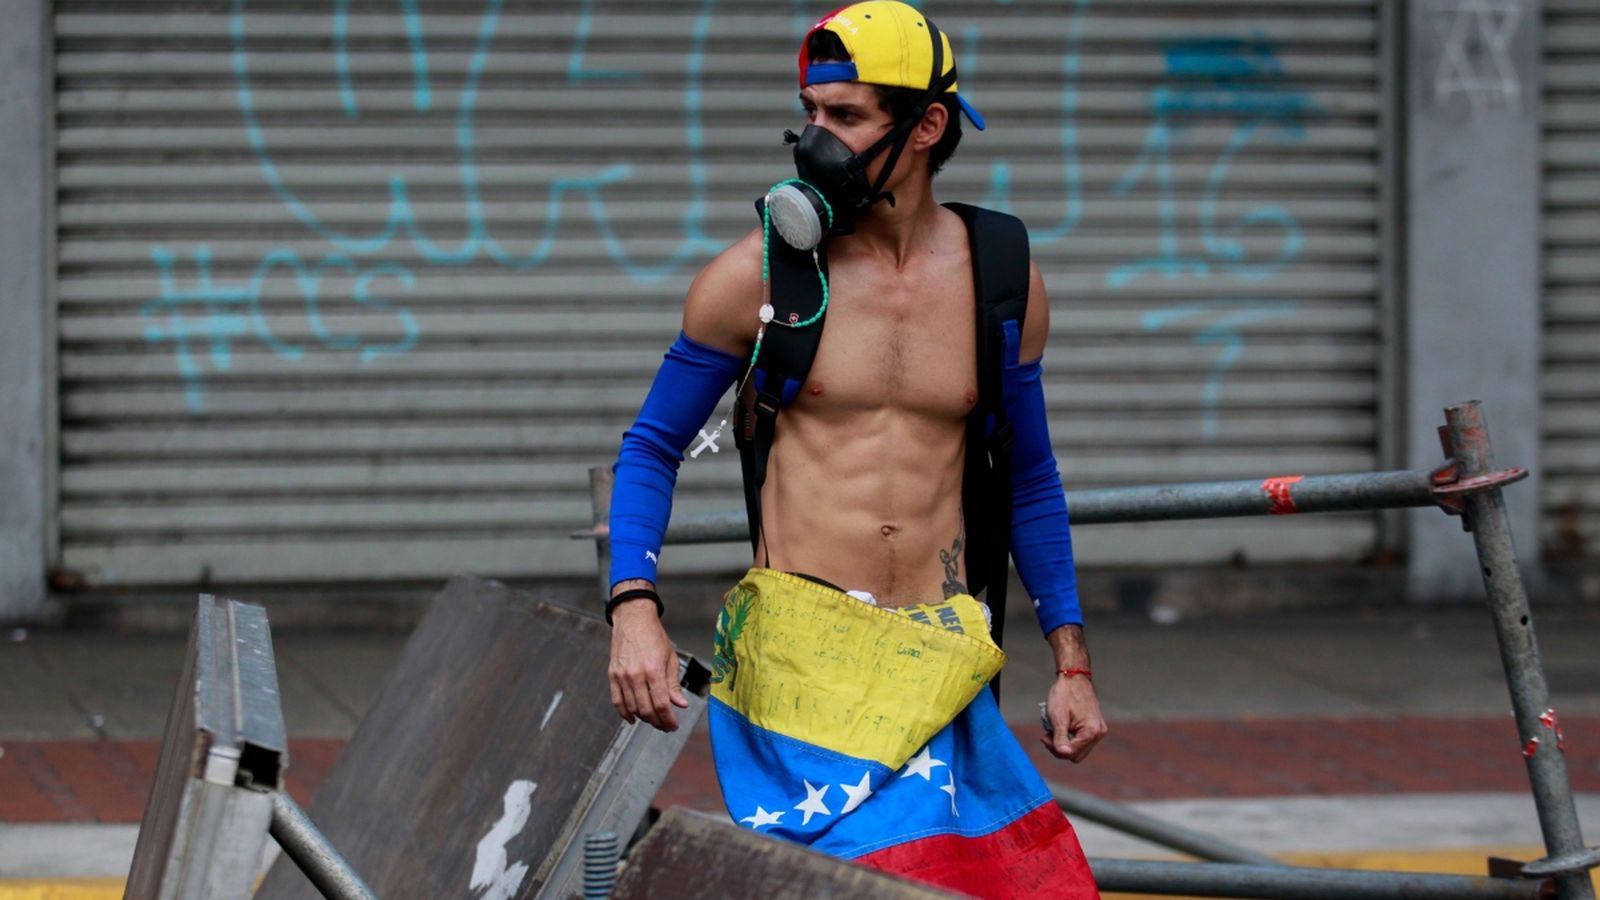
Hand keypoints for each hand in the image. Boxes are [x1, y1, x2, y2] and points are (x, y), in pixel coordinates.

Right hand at [608, 596, 688, 731]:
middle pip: (646, 709)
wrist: (633, 619)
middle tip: (665, 726)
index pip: (662, 704)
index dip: (669, 719)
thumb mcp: (670, 658)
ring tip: (653, 720)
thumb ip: (673, 684)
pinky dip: (624, 713)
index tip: (674, 726)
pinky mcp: (612, 675)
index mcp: (654, 670)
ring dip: (644, 719)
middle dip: (658, 722)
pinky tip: (633, 719)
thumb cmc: (654, 636)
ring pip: (632, 708)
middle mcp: (636, 675)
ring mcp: (622, 676)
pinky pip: (617, 700)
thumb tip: (681, 705)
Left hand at [1039, 672, 1108, 762]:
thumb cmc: (1064, 694)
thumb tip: (1064, 753)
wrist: (1073, 677)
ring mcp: (1099, 730)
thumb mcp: (1058, 717)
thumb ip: (1060, 737)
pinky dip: (1070, 737)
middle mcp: (1099, 733)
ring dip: (1065, 742)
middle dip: (1060, 747)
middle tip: (1048, 734)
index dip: (1055, 748)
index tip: (1045, 737)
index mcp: (1091, 731)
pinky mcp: (1096, 727)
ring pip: (1079, 749)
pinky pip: (1082, 741)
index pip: (1071, 754)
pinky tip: (1063, 727)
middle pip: (1076, 755)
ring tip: (1055, 729)